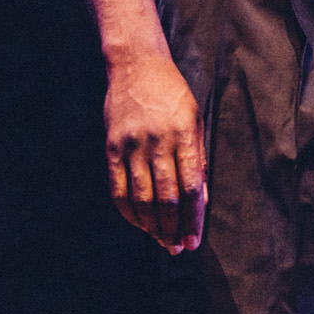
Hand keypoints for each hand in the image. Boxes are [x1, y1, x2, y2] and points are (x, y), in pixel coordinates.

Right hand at [104, 54, 206, 254]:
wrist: (135, 64)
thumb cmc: (172, 94)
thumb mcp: (194, 119)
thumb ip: (197, 158)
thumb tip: (201, 200)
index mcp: (184, 133)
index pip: (191, 186)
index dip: (193, 218)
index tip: (194, 241)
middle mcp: (157, 140)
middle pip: (166, 197)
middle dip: (174, 228)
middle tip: (178, 248)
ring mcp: (132, 144)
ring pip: (142, 198)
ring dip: (153, 226)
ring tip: (162, 241)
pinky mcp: (112, 147)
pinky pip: (118, 189)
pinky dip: (129, 212)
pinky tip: (140, 224)